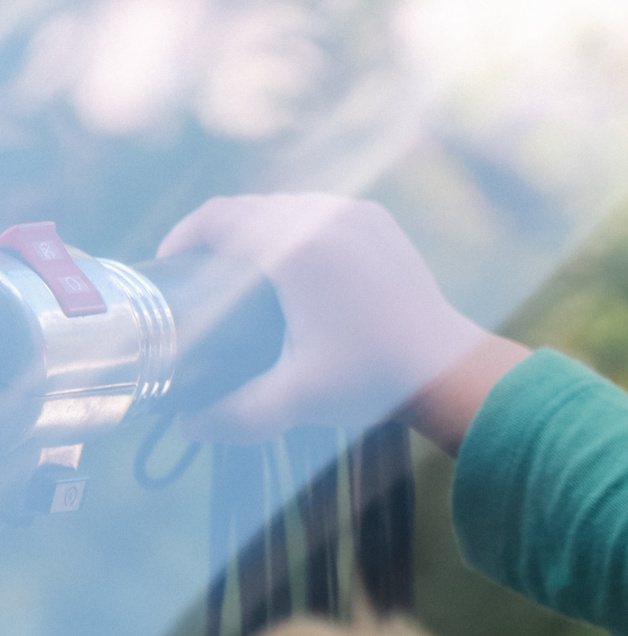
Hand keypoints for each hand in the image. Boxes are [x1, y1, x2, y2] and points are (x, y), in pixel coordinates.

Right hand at [157, 194, 518, 448]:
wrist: (450, 369)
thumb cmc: (373, 382)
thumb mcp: (296, 400)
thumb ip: (234, 415)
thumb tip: (185, 429)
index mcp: (295, 247)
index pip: (217, 219)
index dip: (183, 238)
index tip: (169, 268)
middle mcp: (323, 216)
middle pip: (248, 210)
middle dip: (216, 236)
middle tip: (199, 275)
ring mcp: (356, 213)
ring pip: (284, 206)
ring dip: (256, 229)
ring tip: (237, 268)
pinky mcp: (379, 221)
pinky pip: (319, 211)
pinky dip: (295, 227)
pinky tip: (286, 260)